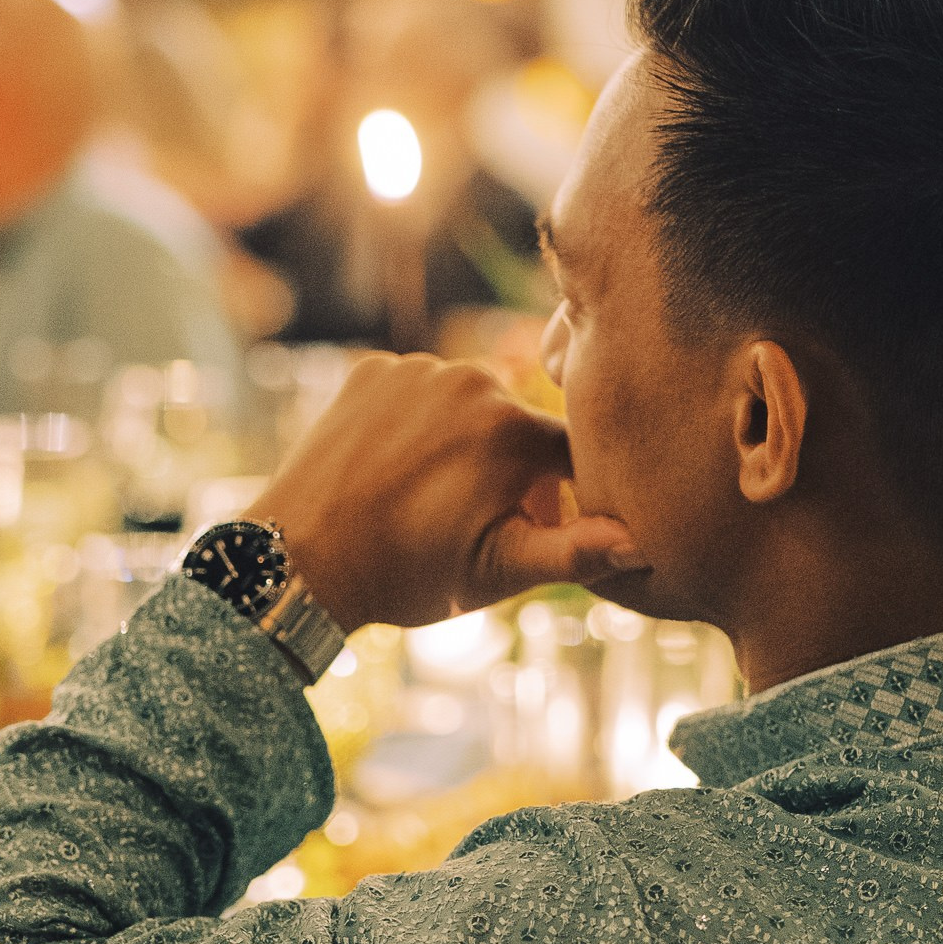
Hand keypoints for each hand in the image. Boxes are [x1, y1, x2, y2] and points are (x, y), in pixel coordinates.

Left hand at [257, 353, 645, 634]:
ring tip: (433, 500)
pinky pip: (419, 392)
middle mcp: (470, 380)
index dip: (566, 498)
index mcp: (512, 430)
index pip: (572, 454)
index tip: (535, 530)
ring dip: (468, 444)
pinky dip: (419, 424)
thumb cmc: (408, 574)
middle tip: (475, 524)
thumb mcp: (498, 573)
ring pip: (469, 406)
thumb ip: (576, 552)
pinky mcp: (372, 369)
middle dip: (515, 472)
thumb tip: (643, 541)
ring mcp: (415, 369)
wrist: (300, 562)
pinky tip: (397, 470)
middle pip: (520, 425)